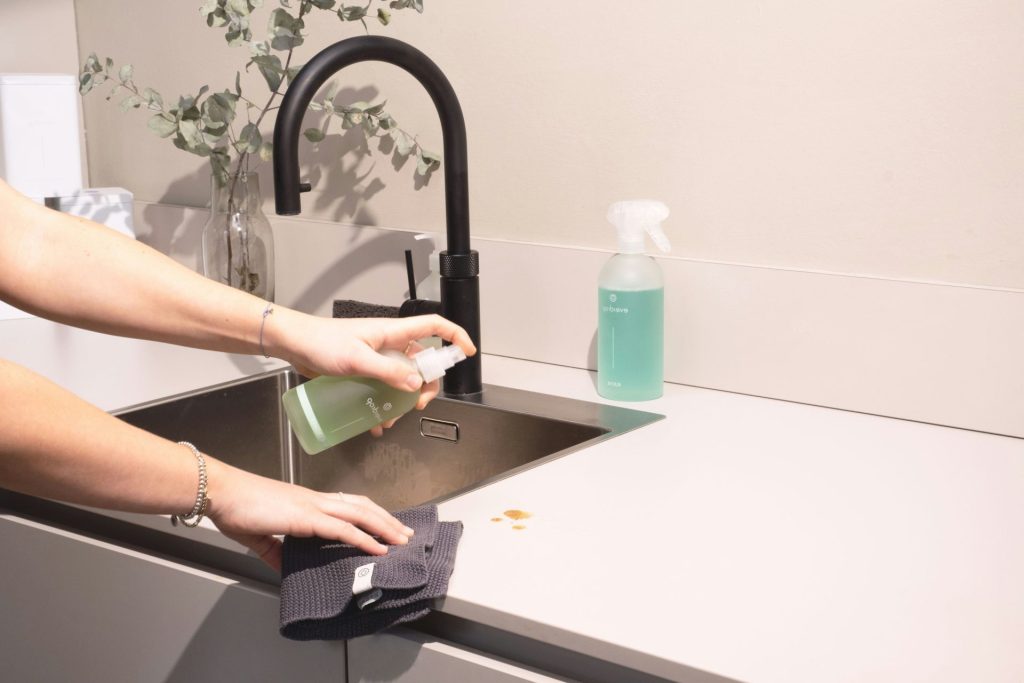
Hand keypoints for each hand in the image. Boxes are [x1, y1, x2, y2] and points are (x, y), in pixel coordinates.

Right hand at [207, 459, 413, 570]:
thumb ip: (274, 551)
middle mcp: (314, 500)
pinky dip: (364, 538)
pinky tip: (377, 548)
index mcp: (306, 502)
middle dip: (386, 520)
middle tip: (405, 533)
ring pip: (360, 514)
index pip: (347, 504)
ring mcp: (312, 506)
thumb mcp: (259, 535)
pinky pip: (343, 528)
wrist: (221, 492)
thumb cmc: (235, 507)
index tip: (385, 525)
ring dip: (384, 527)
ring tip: (401, 540)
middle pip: (362, 506)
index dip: (370, 514)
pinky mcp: (305, 516)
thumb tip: (284, 567)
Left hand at [269, 312, 476, 420]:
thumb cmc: (320, 342)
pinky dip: (383, 406)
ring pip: (403, 379)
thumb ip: (387, 371)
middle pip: (422, 362)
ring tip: (391, 417)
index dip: (454, 337)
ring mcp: (376, 358)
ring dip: (402, 400)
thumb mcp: (356, 359)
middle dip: (425, 385)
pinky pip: (383, 389)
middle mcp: (388, 344)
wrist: (294, 345)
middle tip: (416, 403)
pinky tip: (374, 421)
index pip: (434, 327)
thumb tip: (415, 383)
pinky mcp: (363, 372)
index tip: (466, 353)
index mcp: (392, 333)